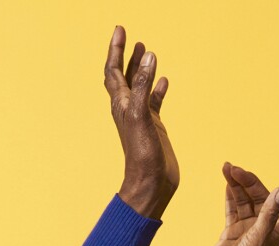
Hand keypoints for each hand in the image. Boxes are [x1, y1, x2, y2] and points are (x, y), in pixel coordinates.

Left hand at [104, 26, 178, 219]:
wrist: (150, 184)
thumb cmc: (141, 155)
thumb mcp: (142, 115)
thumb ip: (144, 86)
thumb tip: (148, 55)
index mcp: (121, 104)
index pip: (114, 70)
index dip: (116, 50)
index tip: (121, 30)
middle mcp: (128, 108)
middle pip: (125, 76)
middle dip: (127, 56)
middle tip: (132, 37)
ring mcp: (141, 117)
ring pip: (140, 86)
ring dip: (142, 69)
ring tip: (147, 51)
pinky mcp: (154, 127)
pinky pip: (155, 102)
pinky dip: (158, 89)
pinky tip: (164, 80)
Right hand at [201, 163, 278, 245]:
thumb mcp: (258, 238)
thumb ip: (269, 214)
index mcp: (277, 231)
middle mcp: (264, 228)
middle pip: (263, 197)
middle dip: (250, 181)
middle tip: (235, 169)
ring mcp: (248, 230)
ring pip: (245, 201)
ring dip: (237, 185)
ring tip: (226, 168)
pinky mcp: (232, 233)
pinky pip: (233, 209)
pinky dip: (230, 196)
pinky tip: (226, 183)